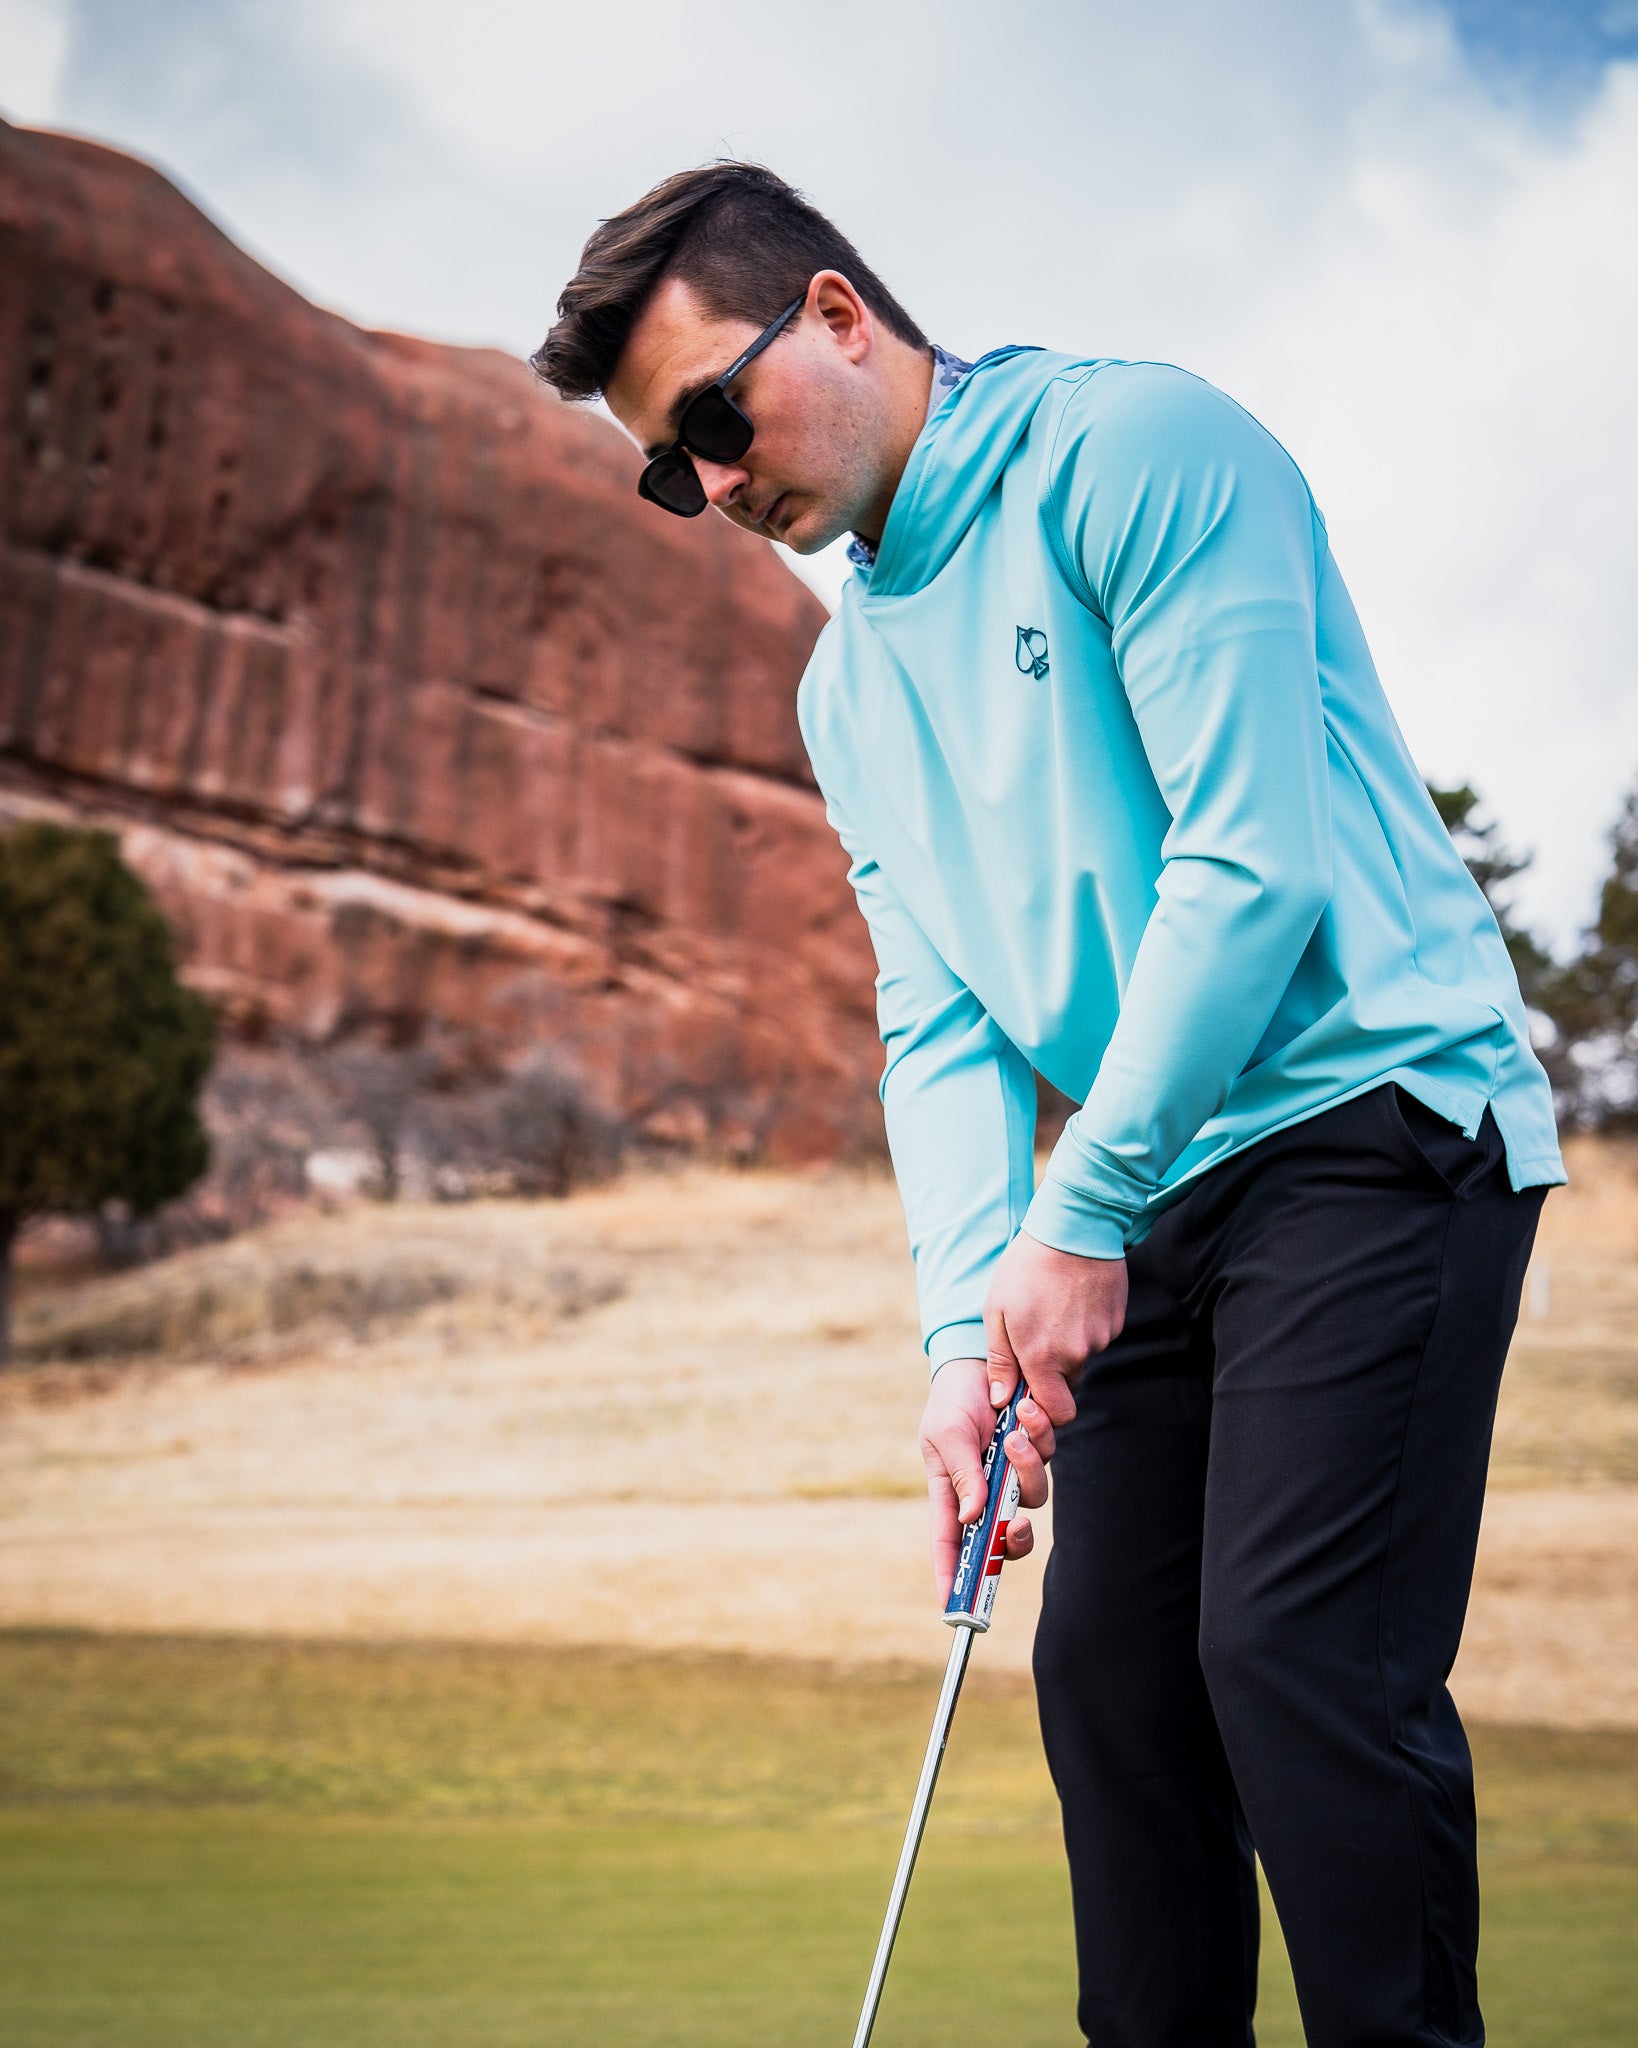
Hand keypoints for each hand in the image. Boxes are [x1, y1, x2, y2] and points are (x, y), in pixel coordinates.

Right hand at [918, 1356, 1056, 1601]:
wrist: (981, 1360)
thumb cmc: (953, 1401)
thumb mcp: (946, 1435)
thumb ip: (961, 1475)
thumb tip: (972, 1518)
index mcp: (952, 1494)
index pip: (950, 1543)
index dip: (951, 1576)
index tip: (953, 1607)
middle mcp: (984, 1492)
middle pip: (1004, 1536)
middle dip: (1014, 1536)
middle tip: (1016, 1522)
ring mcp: (1011, 1474)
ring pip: (1033, 1498)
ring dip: (1029, 1469)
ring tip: (1015, 1432)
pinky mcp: (1035, 1453)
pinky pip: (1047, 1461)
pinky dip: (1041, 1439)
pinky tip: (1028, 1410)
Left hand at [983, 1229, 1126, 1428]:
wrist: (1074, 1227)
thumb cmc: (1026, 1268)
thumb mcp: (997, 1310)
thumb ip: (1000, 1361)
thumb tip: (1001, 1399)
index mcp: (1042, 1357)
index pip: (1056, 1413)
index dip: (1044, 1409)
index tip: (1029, 1392)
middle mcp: (1076, 1354)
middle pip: (1067, 1384)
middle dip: (1051, 1372)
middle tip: (1035, 1336)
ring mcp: (1100, 1338)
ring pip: (1082, 1359)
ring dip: (1067, 1346)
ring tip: (1052, 1307)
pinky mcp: (1115, 1322)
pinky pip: (1097, 1337)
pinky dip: (1084, 1327)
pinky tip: (1071, 1299)